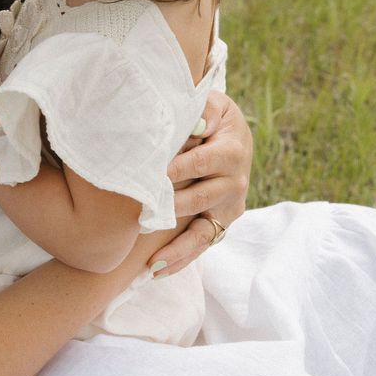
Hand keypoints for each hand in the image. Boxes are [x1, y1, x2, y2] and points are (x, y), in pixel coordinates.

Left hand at [151, 92, 252, 275]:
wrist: (233, 135)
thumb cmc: (213, 117)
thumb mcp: (213, 104)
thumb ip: (205, 109)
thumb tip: (196, 124)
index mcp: (232, 150)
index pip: (200, 162)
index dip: (177, 169)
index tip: (152, 177)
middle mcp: (236, 182)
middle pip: (200, 200)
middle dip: (170, 210)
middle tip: (140, 221)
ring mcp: (230, 207)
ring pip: (203, 232)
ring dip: (176, 248)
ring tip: (152, 264)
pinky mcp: (222, 223)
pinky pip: (202, 245)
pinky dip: (181, 259)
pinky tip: (157, 271)